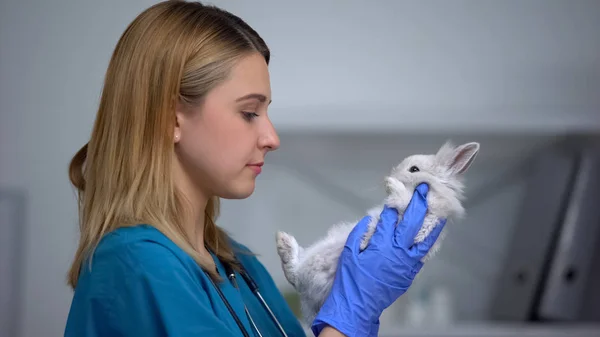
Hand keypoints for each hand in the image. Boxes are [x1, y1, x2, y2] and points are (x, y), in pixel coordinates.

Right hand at [312, 183, 445, 336]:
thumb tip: (370, 220)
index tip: (397, 192)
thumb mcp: (349, 253)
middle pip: (411, 223)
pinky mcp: (410, 273)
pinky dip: (428, 242)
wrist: (358, 306)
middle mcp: (397, 252)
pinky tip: (432, 234)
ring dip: (432, 223)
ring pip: (424, 239)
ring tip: (438, 209)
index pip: (390, 218)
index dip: (394, 204)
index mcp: (380, 244)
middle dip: (417, 204)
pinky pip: (423, 254)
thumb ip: (359, 234)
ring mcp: (406, 264)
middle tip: (423, 189)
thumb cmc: (350, 279)